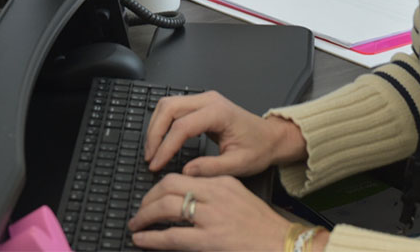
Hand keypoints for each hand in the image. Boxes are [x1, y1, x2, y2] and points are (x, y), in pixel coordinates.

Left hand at [130, 173, 304, 250]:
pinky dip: (151, 237)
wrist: (283, 243)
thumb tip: (188, 196)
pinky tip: (142, 239)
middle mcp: (215, 195)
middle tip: (141, 209)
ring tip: (136, 224)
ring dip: (145, 215)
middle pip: (169, 185)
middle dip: (148, 197)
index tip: (153, 195)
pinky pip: (171, 236)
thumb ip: (214, 192)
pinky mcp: (209, 240)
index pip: (182, 175)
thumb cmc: (262, 226)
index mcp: (222, 182)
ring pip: (166, 207)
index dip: (161, 186)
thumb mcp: (238, 197)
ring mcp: (211, 217)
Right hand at [144, 91, 305, 176]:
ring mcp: (204, 99)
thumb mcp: (238, 165)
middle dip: (154, 133)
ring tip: (152, 151)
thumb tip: (186, 172)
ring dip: (155, 127)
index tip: (156, 164)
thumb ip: (212, 169)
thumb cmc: (258, 149)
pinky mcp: (200, 104)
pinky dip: (162, 123)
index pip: (182, 126)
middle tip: (150, 158)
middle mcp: (209, 100)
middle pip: (169, 107)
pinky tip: (160, 141)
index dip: (166, 146)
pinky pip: (173, 108)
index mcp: (219, 113)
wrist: (270, 138)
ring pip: (167, 104)